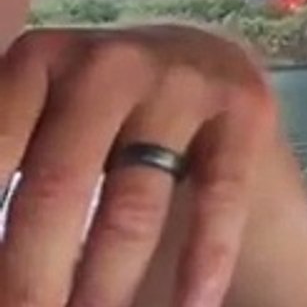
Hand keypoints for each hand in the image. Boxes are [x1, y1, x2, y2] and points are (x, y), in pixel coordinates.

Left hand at [0, 24, 306, 306]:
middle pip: (58, 190)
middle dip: (31, 278)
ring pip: (134, 206)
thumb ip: (5, 154)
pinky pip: (219, 200)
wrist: (203, 64)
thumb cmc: (93, 115)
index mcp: (37, 59)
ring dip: (104, 287)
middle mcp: (110, 64)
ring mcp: (184, 84)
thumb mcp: (36, 114)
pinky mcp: (247, 111)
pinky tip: (190, 306)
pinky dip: (203, 263)